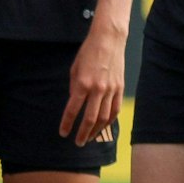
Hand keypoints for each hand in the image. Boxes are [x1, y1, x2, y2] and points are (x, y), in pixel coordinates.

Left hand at [61, 26, 124, 144]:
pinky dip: (109, 120)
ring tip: (90, 137)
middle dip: (83, 133)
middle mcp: (97, 89)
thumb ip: (74, 87)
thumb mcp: (74, 69)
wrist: (109, 40)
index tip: (63, 132)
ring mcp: (111, 89)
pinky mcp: (120, 88)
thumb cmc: (88, 52)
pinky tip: (103, 126)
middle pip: (90, 118)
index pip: (73, 110)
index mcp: (82, 83)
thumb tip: (74, 104)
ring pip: (104, 117)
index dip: (67, 123)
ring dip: (96, 130)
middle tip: (78, 142)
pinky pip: (115, 109)